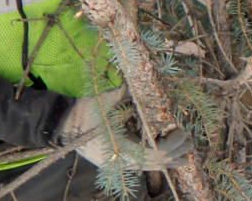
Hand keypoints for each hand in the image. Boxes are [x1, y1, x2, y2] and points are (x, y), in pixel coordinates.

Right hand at [56, 87, 191, 169]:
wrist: (62, 126)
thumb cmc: (84, 113)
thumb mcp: (105, 101)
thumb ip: (126, 95)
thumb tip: (141, 85)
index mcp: (121, 147)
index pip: (155, 153)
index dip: (172, 144)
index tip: (181, 131)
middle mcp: (122, 160)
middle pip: (156, 164)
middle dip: (175, 154)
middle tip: (189, 142)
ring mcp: (119, 163)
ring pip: (149, 168)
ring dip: (167, 160)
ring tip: (182, 153)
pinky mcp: (116, 162)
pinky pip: (141, 165)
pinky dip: (154, 160)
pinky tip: (163, 155)